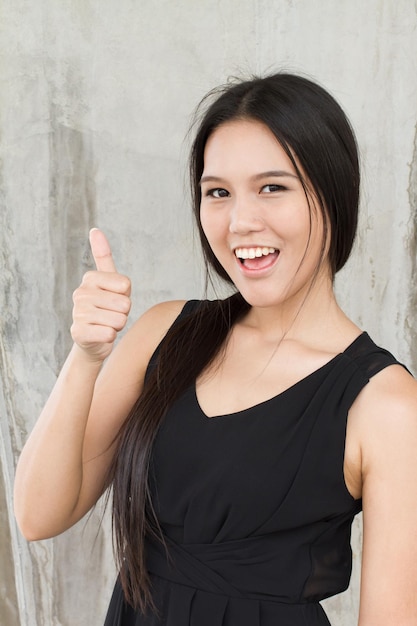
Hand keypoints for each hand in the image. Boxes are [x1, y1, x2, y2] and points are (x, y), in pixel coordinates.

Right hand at [70, 229, 130, 361]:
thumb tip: (95, 230)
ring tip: (106, 324)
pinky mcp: (78, 333)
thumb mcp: (110, 282)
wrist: (94, 339)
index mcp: (90, 278)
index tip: (114, 299)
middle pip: (124, 303)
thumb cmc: (106, 307)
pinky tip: (100, 336)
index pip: (125, 284)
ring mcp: (78, 313)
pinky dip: (110, 337)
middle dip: (123, 313)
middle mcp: (80, 294)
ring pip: (119, 319)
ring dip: (117, 326)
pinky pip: (109, 334)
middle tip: (111, 315)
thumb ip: (103, 256)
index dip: (126, 295)